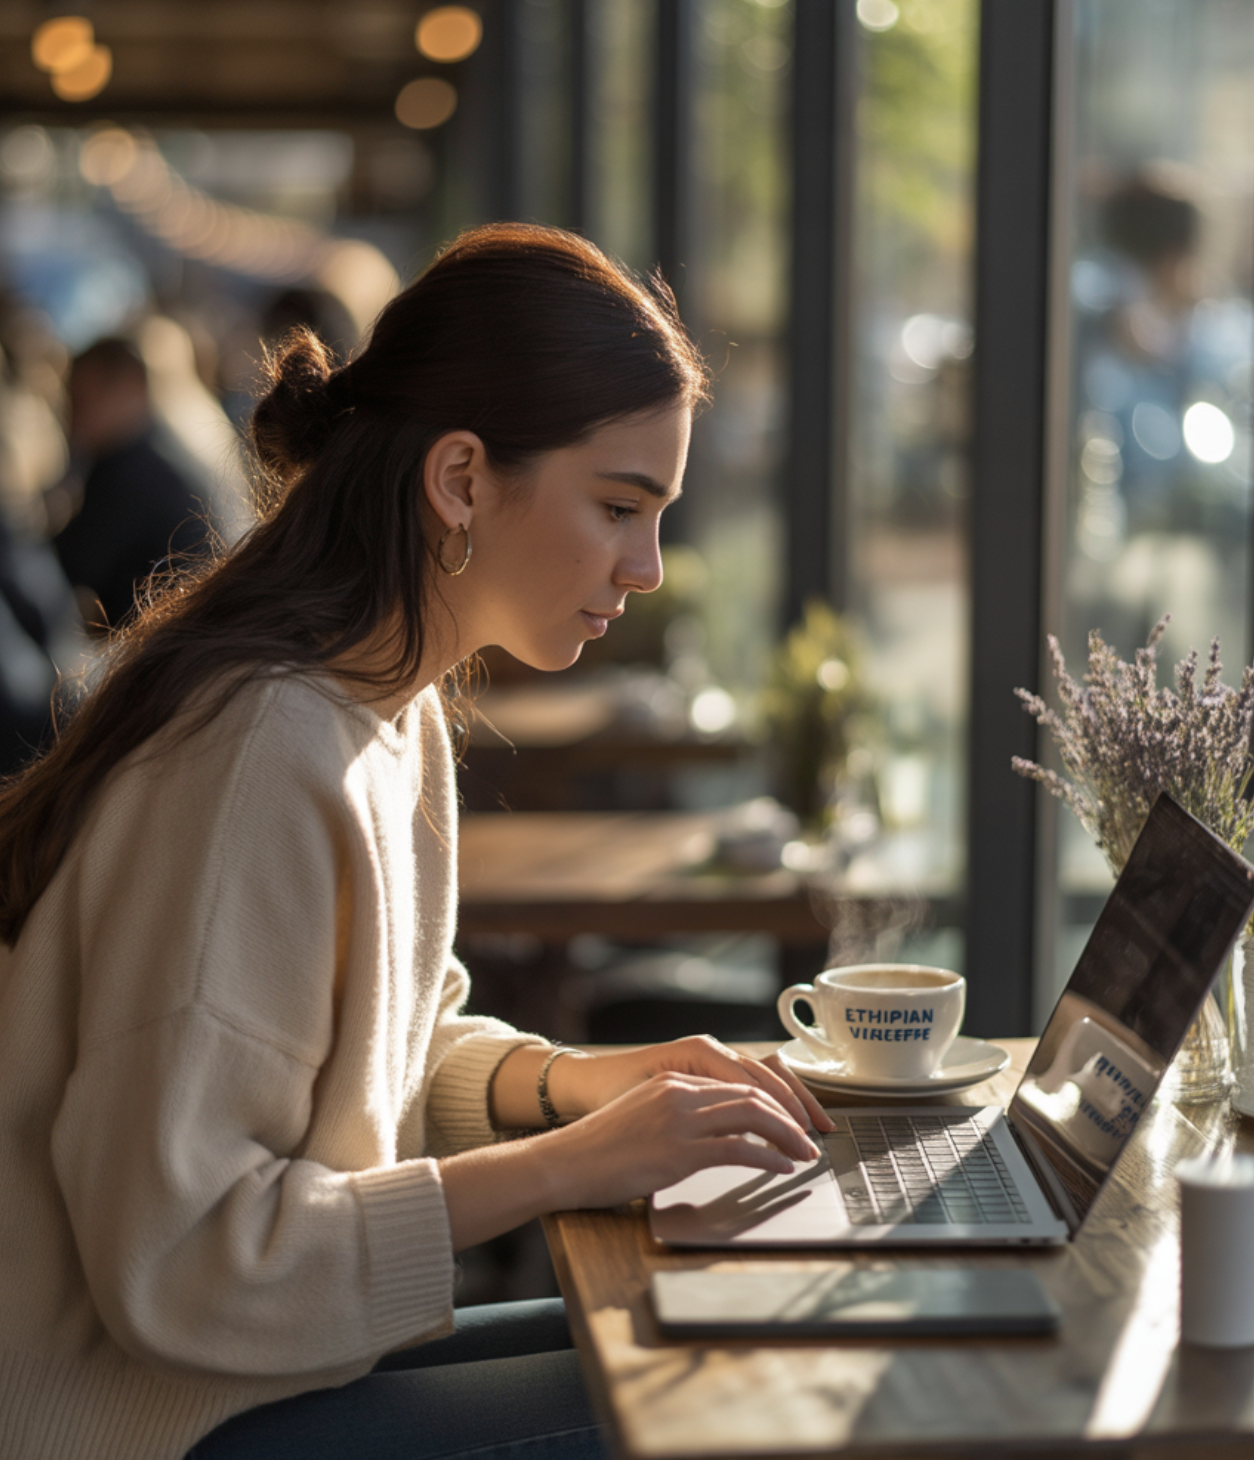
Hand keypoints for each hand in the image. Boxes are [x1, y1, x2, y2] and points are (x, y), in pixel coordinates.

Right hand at [539, 1068, 821, 1210]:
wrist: (564, 1163)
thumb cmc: (598, 1150)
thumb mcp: (642, 1118)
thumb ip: (677, 1118)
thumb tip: (714, 1136)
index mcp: (673, 1083)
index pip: (737, 1082)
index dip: (773, 1100)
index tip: (794, 1118)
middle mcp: (680, 1093)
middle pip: (752, 1093)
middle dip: (789, 1115)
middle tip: (811, 1137)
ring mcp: (680, 1121)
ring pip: (751, 1116)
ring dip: (786, 1136)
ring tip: (804, 1154)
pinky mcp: (678, 1152)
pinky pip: (737, 1150)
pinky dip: (766, 1159)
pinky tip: (779, 1170)